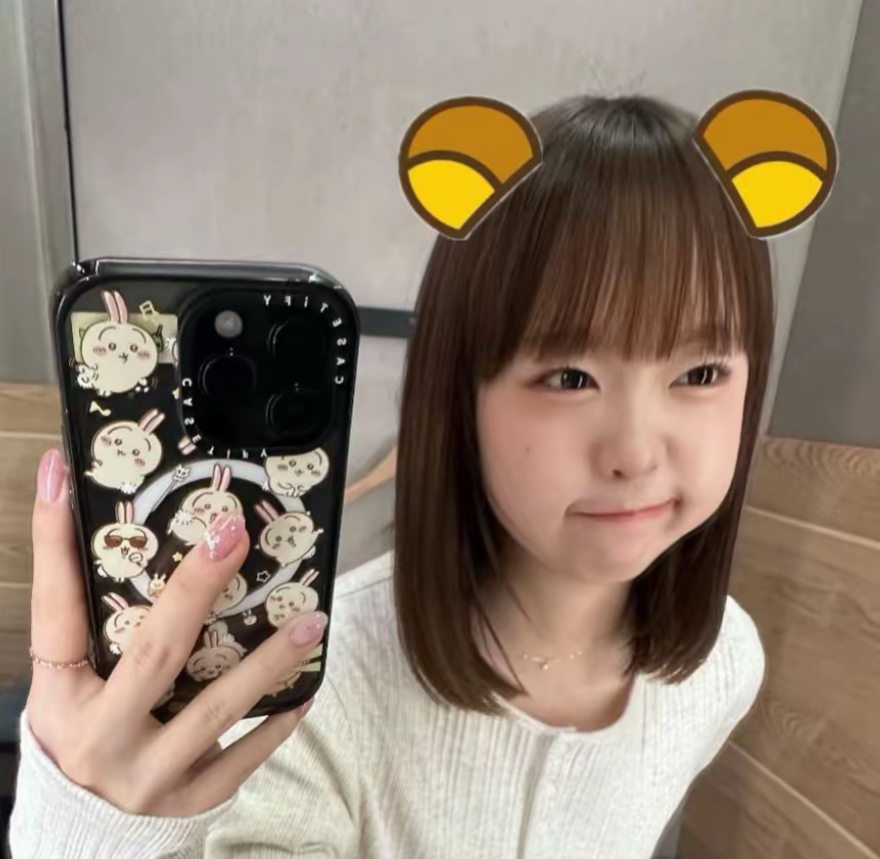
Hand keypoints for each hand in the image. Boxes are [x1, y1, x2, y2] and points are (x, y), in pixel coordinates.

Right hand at [26, 448, 328, 815]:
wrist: (83, 829)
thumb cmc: (86, 728)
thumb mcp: (73, 680)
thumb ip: (96, 621)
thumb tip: (117, 527)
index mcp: (59, 695)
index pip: (54, 608)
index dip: (55, 540)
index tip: (61, 472)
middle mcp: (99, 736)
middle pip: (152, 653)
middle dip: (195, 590)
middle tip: (233, 534)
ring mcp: (146, 775)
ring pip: (214, 711)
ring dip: (266, 661)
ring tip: (312, 620)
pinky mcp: (189, 800)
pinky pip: (242, 758)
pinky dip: (276, 721)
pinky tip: (307, 689)